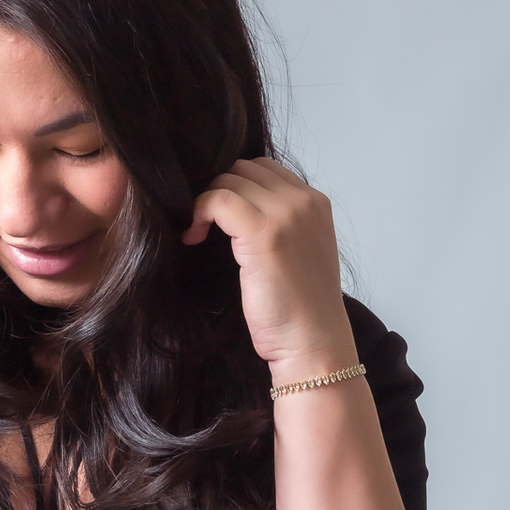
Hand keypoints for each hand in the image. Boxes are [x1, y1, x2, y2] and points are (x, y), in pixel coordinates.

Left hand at [183, 158, 354, 372]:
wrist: (312, 342)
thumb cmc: (300, 309)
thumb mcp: (298, 251)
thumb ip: (279, 222)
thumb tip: (235, 207)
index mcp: (315, 203)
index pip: (264, 168)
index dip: (234, 185)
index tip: (220, 215)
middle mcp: (304, 201)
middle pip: (243, 167)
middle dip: (219, 190)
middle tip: (206, 223)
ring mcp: (286, 213)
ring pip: (229, 179)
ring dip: (206, 201)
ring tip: (199, 232)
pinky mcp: (263, 232)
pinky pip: (219, 199)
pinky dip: (199, 211)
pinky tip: (194, 236)